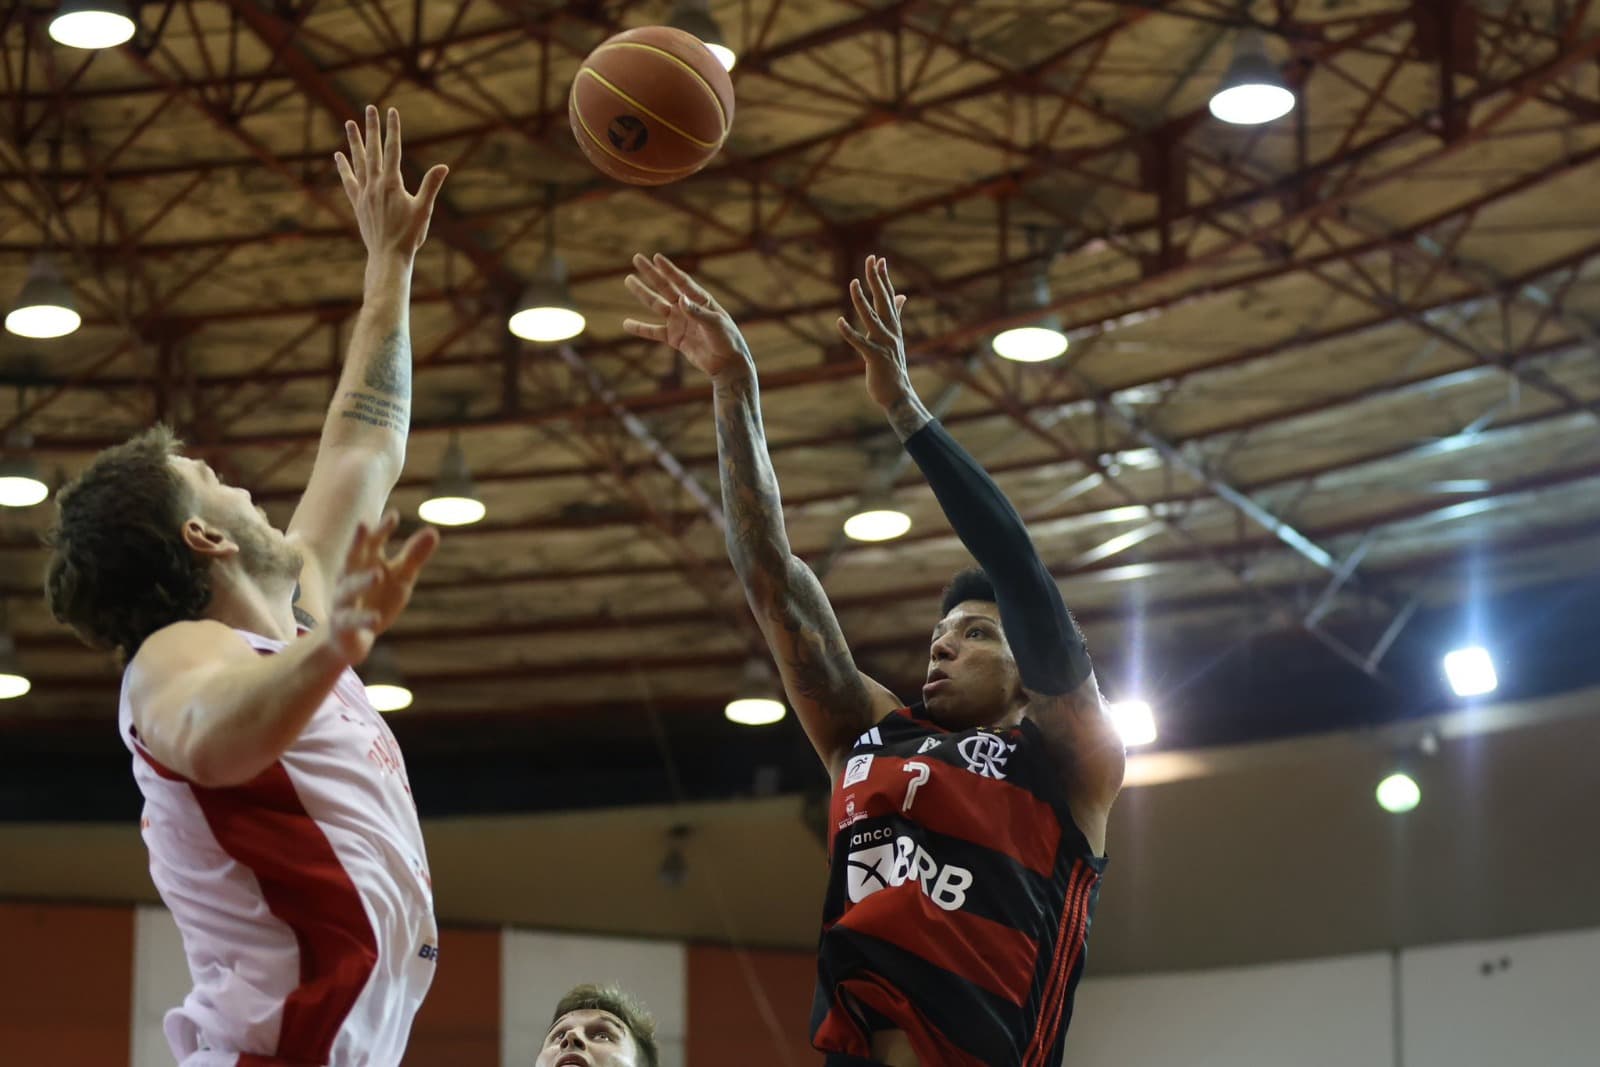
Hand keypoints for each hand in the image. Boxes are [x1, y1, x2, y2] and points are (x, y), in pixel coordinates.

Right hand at [322, 511, 438, 666]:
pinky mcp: (342, 623)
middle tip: (363, 524)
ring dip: (362, 581)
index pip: (372, 540)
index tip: (394, 515)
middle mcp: (349, 577)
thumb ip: (413, 556)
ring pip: (349, 587)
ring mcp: (343, 600)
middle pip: (352, 556)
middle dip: (357, 541)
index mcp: (364, 562)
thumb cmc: (376, 599)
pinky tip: (376, 618)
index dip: (382, 528)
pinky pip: (351, 620)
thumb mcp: (400, 577)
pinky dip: (363, 618)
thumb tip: (433, 531)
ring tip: (378, 574)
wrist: (348, 638)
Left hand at [334, 105, 448, 258]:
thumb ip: (431, 186)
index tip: (391, 111)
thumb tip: (443, 167)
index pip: (393, 149)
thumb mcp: (424, 209)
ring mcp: (364, 193)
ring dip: (354, 141)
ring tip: (349, 123)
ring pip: (358, 161)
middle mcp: (375, 184)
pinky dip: (344, 167)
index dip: (393, 129)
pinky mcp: (358, 203)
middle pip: (373, 150)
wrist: (388, 256)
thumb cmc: (410, 235)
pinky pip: (349, 180)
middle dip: (372, 127)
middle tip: (369, 108)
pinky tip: (339, 155)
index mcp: (392, 183)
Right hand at [622, 253, 750, 380]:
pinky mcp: (675, 338)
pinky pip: (654, 332)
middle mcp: (688, 308)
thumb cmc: (728, 340)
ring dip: (642, 293)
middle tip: (637, 258)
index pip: (682, 281)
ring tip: (629, 280)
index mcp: (701, 300)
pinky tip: (626, 323)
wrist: (728, 364)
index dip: (668, 270)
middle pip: (666, 287)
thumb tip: (681, 299)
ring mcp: (680, 322)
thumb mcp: (715, 324)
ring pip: (657, 305)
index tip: (656, 258)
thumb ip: (697, 312)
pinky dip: (641, 328)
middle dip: (651, 273)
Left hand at [837, 254, 913, 410]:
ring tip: (853, 282)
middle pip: (882, 301)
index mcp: (894, 326)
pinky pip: (860, 343)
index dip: (883, 278)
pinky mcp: (875, 358)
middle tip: (871, 259)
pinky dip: (849, 333)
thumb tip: (902, 296)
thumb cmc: (893, 366)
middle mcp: (891, 332)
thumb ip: (897, 315)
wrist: (899, 394)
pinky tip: (839, 321)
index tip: (879, 260)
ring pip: (871, 318)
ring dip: (862, 300)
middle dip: (876, 280)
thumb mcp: (895, 337)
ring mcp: (883, 344)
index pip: (889, 297)